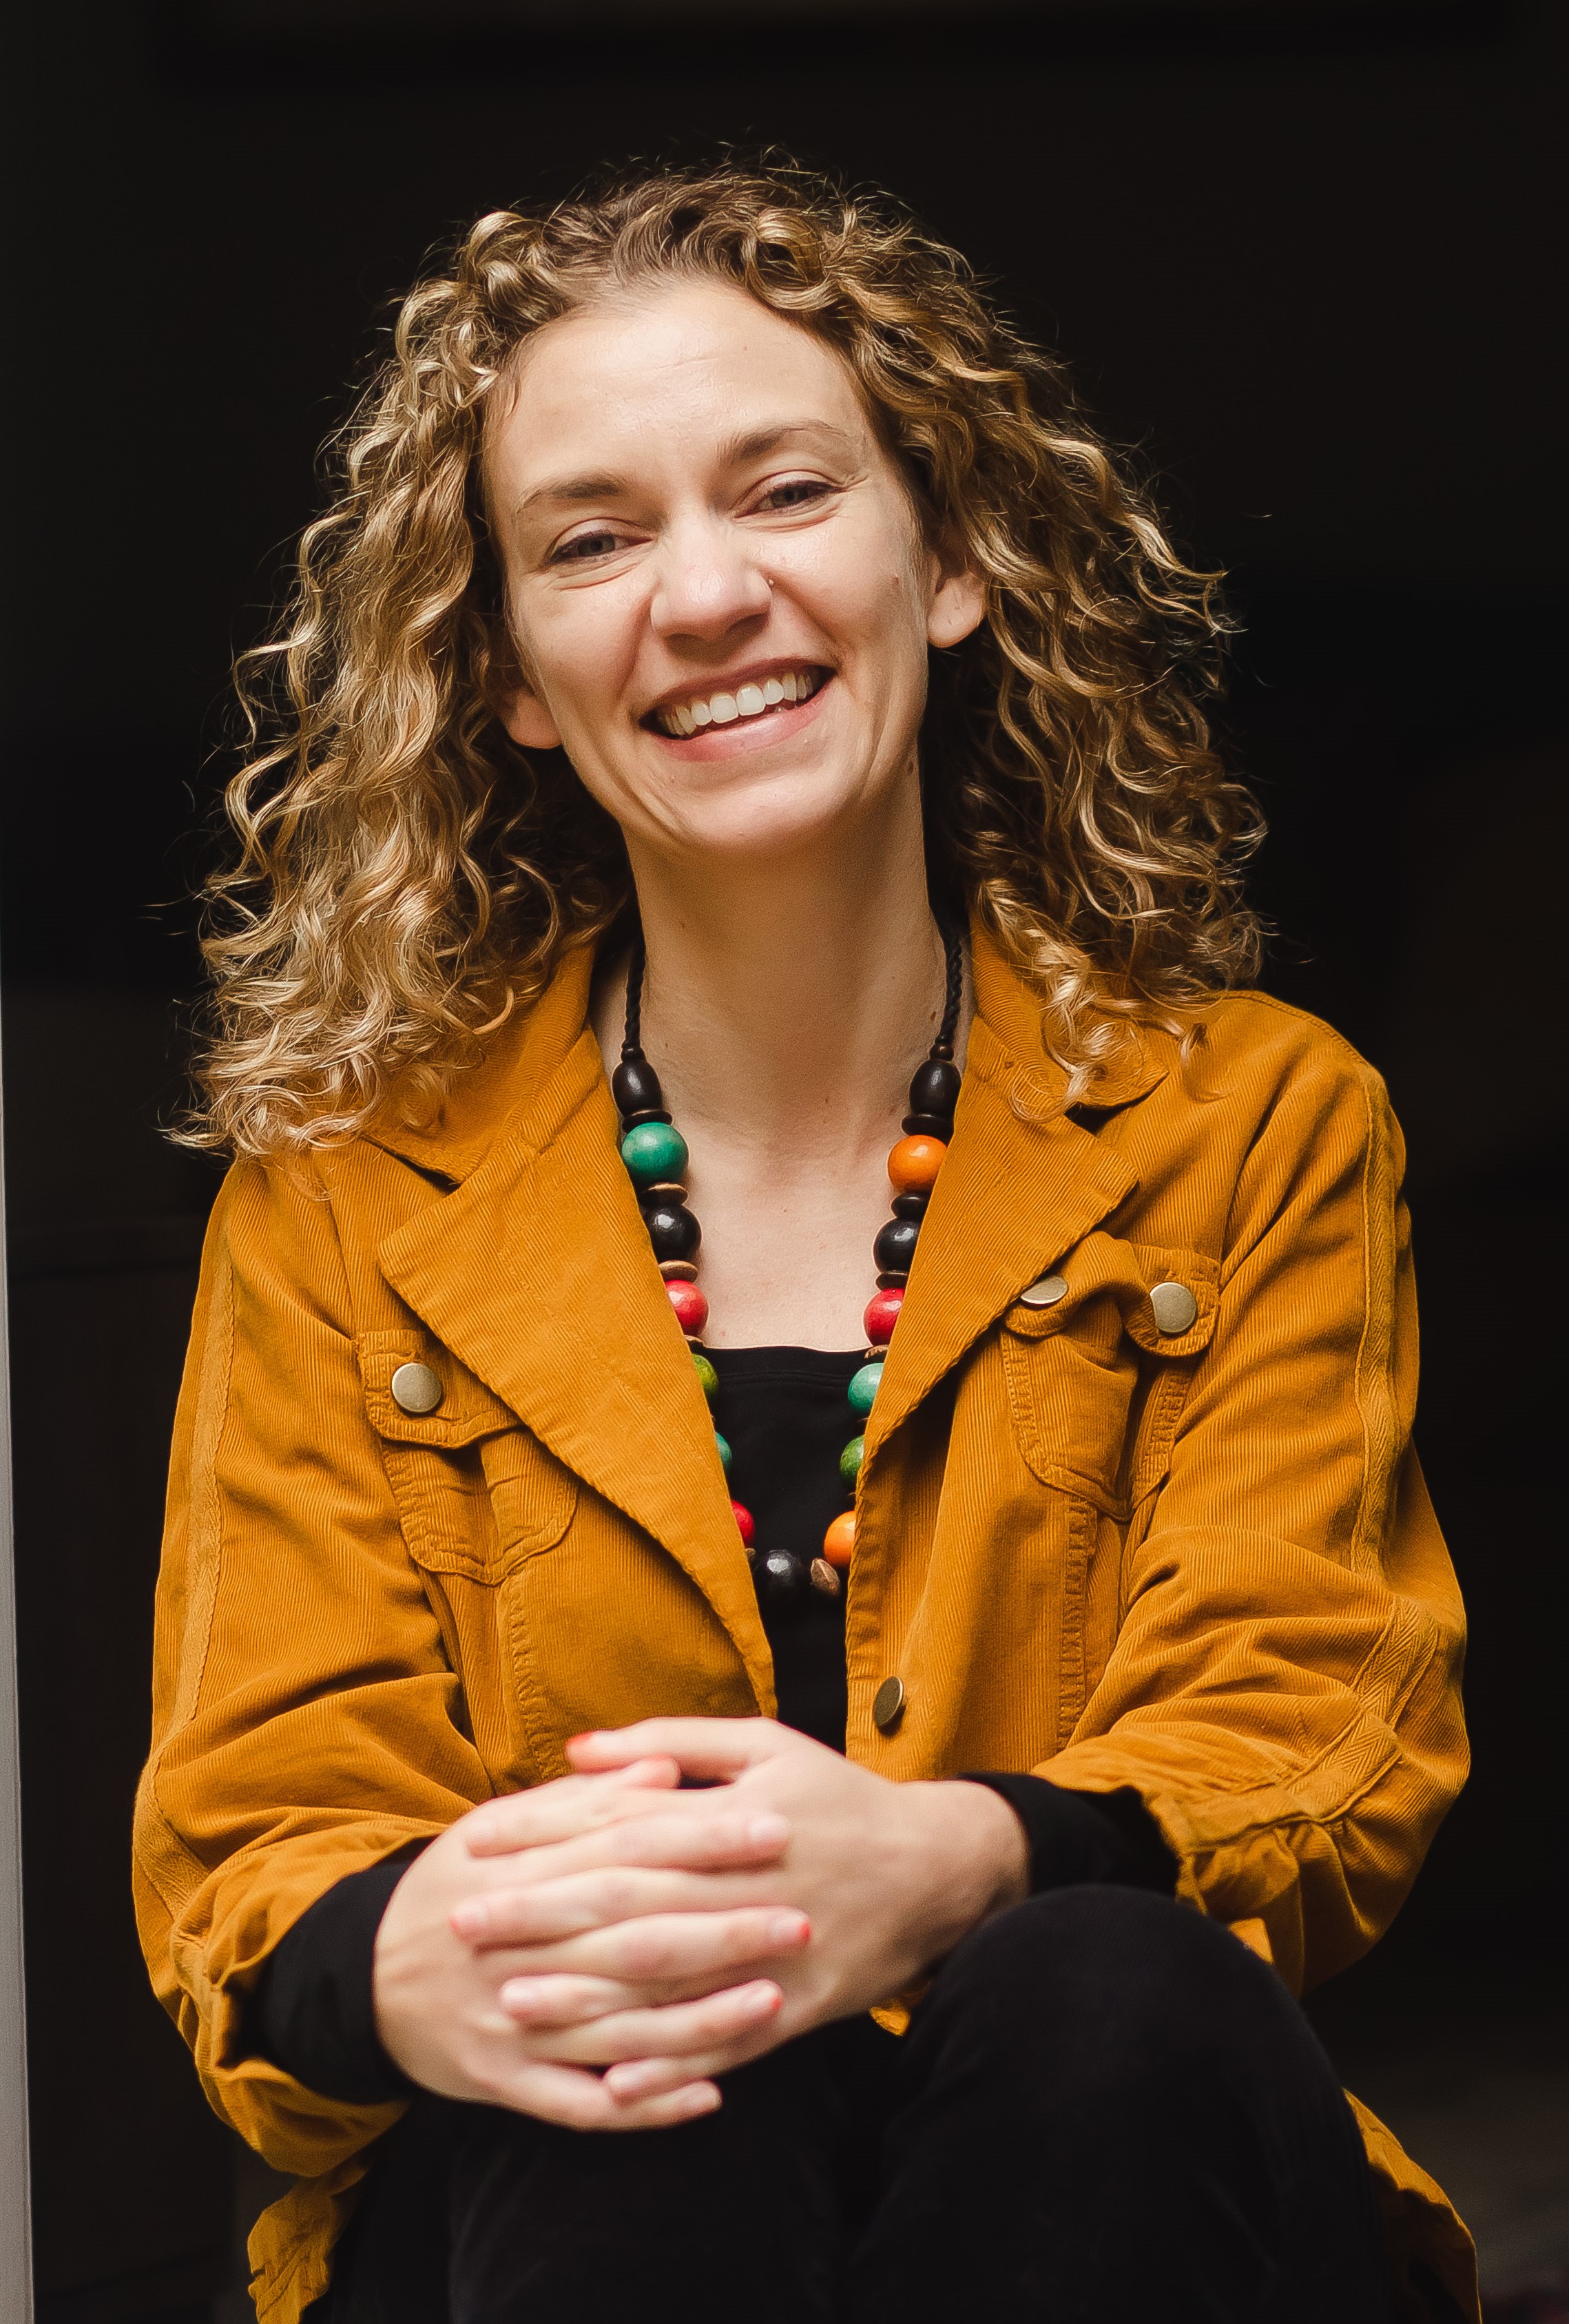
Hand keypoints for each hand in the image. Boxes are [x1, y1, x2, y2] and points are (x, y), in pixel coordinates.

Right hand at [371, 1758, 806, 2127]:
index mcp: (518, 1874)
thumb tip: (667, 1769)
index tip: (774, 1829)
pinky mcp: (503, 2084)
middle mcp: (516, 1950)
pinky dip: (645, 2105)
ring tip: (774, 1999)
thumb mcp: (499, 1826)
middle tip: (800, 1917)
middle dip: (722, 1930)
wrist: (361, 1978)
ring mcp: (510, 2025)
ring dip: (701, 2020)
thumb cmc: (450, 1887)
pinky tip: (709, 2097)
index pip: (627, 1851)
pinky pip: (581, 2105)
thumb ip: (585, 1800)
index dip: (703, 1840)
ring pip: (619, 2028)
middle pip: (632, 1939)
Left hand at [460, 1721, 1028, 2103]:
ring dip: (587, 1997)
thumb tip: (578, 1748)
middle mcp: (748, 1888)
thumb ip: (670, 1742)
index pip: (621, 1830)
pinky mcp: (796, 2009)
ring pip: (668, 1983)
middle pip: (630, 1907)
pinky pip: (725, 2044)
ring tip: (513, 2004)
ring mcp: (772, 1955)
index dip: (546, 1840)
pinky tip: (613, 2081)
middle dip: (542, 1919)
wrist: (936, 1870)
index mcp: (733, 1818)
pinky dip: (671, 2065)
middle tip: (463, 1928)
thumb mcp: (764, 1744)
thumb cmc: (836, 1797)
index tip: (476, 1849)